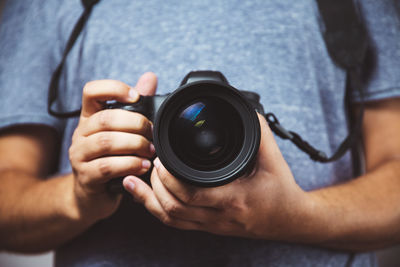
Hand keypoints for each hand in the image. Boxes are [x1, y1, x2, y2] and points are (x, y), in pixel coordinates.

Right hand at [69, 73, 156, 221]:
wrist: (92, 196)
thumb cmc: (111, 159)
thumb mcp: (122, 132)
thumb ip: (136, 106)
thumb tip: (150, 78)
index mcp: (90, 117)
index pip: (91, 91)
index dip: (113, 88)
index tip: (135, 96)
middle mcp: (81, 133)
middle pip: (106, 119)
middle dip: (136, 124)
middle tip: (153, 133)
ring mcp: (79, 155)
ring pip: (106, 142)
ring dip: (134, 145)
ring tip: (151, 151)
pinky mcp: (85, 177)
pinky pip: (107, 166)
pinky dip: (130, 164)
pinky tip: (143, 166)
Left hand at [124, 113, 311, 239]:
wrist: (288, 220)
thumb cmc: (282, 190)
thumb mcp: (274, 158)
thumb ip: (259, 132)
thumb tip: (243, 110)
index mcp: (234, 198)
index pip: (192, 194)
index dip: (169, 179)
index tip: (160, 159)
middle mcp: (219, 216)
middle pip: (174, 208)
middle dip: (155, 185)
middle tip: (149, 163)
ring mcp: (212, 225)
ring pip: (171, 219)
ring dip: (150, 200)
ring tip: (134, 181)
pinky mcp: (209, 227)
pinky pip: (177, 224)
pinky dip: (157, 210)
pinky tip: (145, 197)